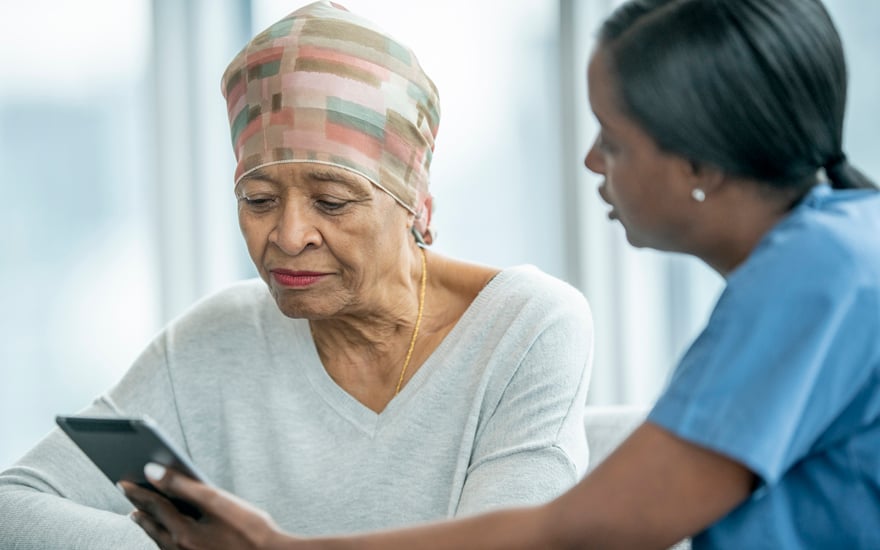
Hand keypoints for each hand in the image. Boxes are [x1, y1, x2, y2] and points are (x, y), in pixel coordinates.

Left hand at [119, 463, 292, 549]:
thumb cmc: (251, 530)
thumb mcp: (217, 501)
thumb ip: (183, 485)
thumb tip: (152, 471)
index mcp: (183, 533)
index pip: (153, 506)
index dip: (138, 491)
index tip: (123, 481)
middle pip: (152, 525)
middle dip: (139, 508)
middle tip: (128, 496)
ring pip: (159, 540)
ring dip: (148, 524)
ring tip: (140, 514)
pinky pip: (170, 549)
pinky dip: (162, 537)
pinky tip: (166, 534)